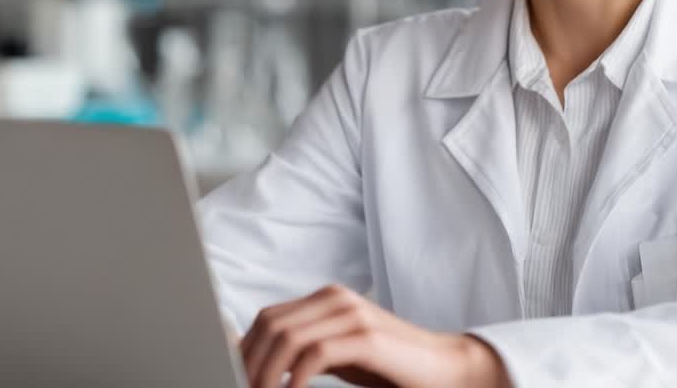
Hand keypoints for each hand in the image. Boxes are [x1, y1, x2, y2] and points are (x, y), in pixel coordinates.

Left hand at [239, 283, 510, 387]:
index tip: (232, 377)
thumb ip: (300, 353)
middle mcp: (336, 299)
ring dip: (266, 373)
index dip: (243, 350)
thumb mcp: (335, 356)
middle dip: (248, 363)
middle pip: (270, 325)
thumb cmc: (388, 367)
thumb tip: (251, 360)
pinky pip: (316, 354)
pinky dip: (295, 377)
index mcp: (326, 299)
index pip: (268, 318)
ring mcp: (352, 314)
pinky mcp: (367, 336)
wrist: (444, 369)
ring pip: (287, 338)